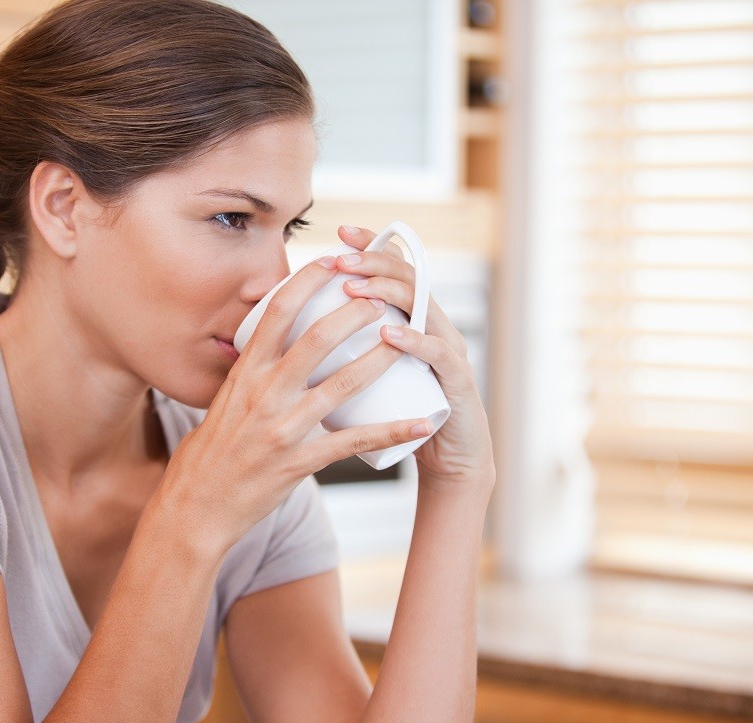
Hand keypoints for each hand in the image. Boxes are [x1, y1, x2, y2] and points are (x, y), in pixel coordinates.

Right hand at [154, 254, 434, 552]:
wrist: (195, 508)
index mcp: (244, 373)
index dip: (308, 281)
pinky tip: (418, 424)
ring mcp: (282, 428)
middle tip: (382, 297)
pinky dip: (391, 431)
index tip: (333, 260)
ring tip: (408, 341)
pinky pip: (354, 442)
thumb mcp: (223, 400)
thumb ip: (251, 373)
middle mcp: (263, 394)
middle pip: (317, 338)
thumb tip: (272, 344)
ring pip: (343, 384)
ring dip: (381, 358)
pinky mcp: (299, 462)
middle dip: (355, 311)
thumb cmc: (209, 454)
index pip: (277, 312)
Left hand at [334, 225, 495, 488]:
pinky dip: (415, 342)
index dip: (373, 247)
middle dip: (374, 264)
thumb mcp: (371, 378)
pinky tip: (390, 334)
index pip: (396, 272)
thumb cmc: (399, 418)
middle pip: (410, 279)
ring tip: (353, 290)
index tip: (340, 233)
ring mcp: (450, 352)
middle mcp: (435, 327)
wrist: (448, 460)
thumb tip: (293, 335)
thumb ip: (346, 355)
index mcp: (413, 321)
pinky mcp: (460, 384)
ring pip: (425, 309)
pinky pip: (440, 356)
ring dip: (388, 295)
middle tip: (339, 259)